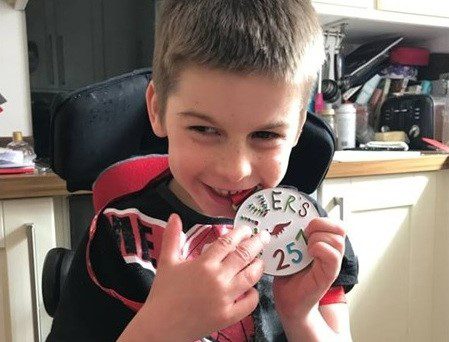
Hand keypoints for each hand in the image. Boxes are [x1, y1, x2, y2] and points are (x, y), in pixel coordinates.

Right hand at [125, 213, 270, 340]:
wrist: (161, 326)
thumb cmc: (163, 294)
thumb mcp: (167, 262)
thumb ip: (172, 237)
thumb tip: (174, 216)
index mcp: (204, 264)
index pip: (228, 242)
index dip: (240, 233)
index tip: (247, 229)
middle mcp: (217, 279)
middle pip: (244, 256)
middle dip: (256, 243)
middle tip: (264, 236)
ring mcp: (225, 298)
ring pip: (250, 277)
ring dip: (258, 266)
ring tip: (261, 260)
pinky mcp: (228, 316)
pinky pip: (249, 303)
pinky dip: (254, 294)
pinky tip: (252, 288)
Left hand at [273, 218, 345, 320]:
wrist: (287, 301)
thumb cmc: (288, 275)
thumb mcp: (289, 249)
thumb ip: (292, 235)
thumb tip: (284, 218)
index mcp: (323, 243)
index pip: (335, 223)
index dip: (322, 219)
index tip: (304, 224)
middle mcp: (331, 252)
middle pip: (340, 228)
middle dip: (321, 224)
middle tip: (305, 233)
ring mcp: (331, 264)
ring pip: (338, 241)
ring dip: (319, 238)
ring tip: (306, 246)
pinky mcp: (328, 275)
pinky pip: (333, 257)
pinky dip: (320, 249)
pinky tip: (309, 254)